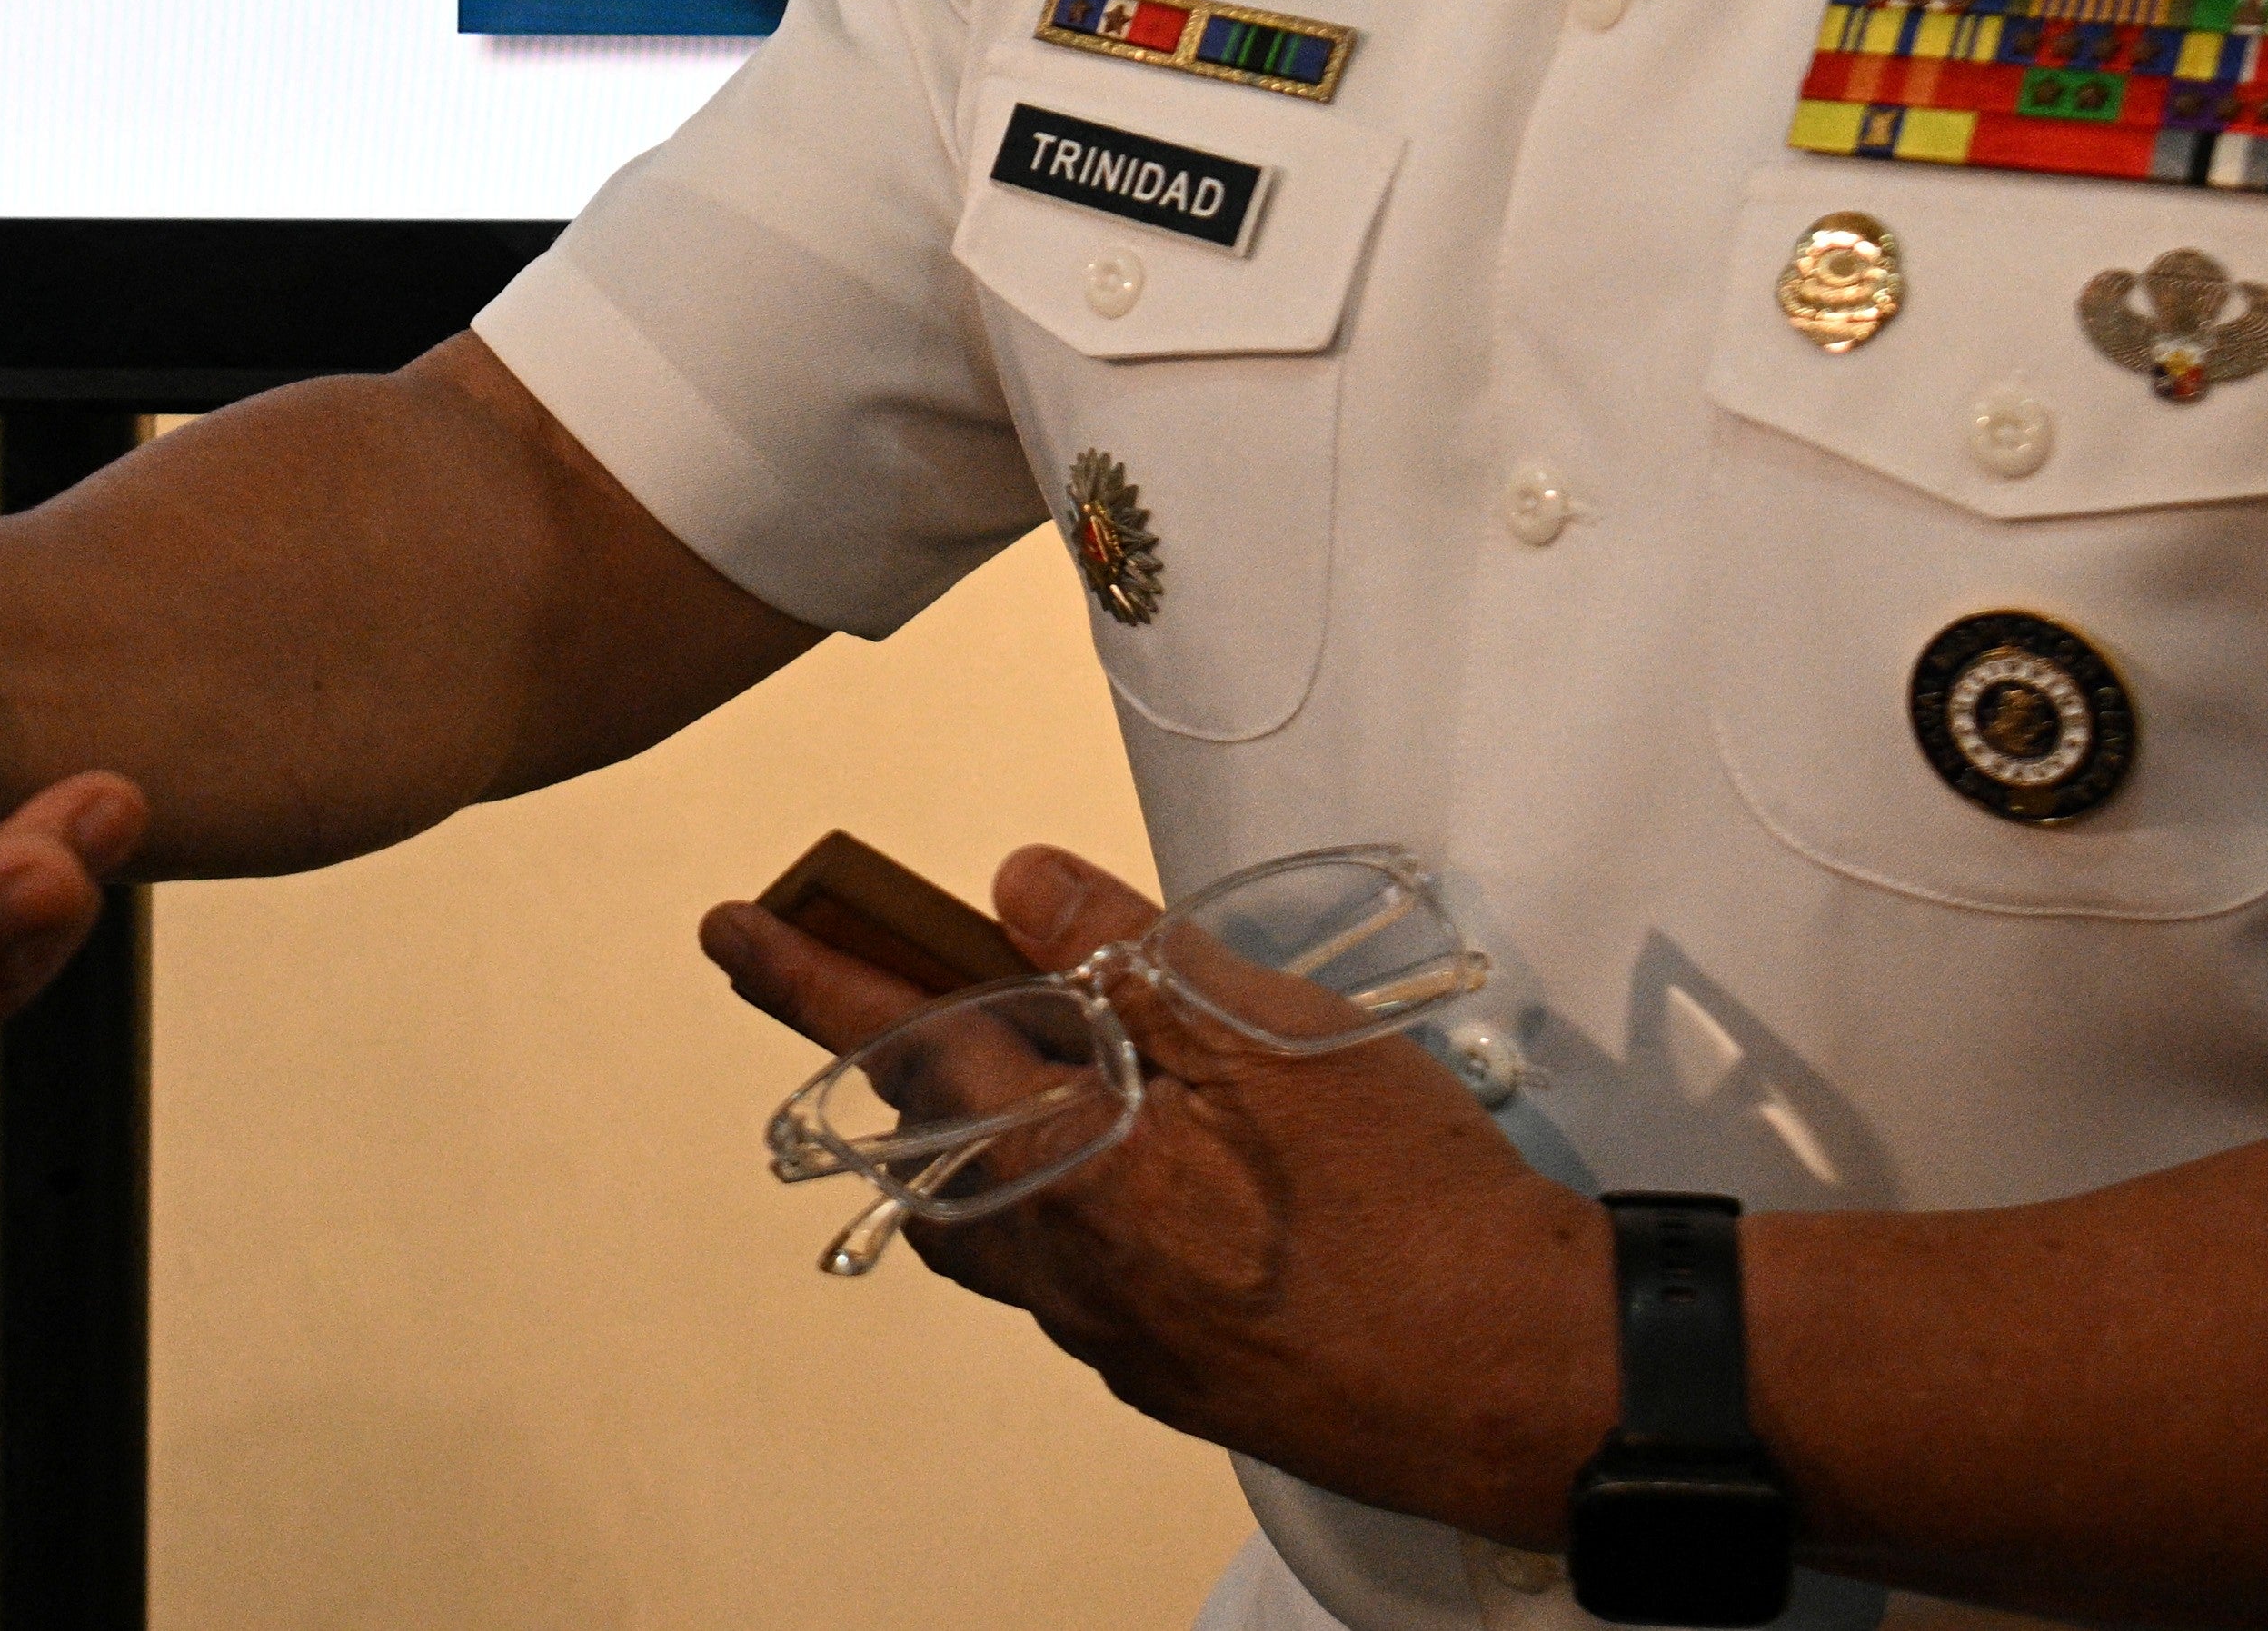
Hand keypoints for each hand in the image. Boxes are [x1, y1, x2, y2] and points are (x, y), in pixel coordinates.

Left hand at [705, 846, 1613, 1539]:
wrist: (1533, 1383)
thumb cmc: (1420, 1215)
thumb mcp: (1277, 1034)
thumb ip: (1129, 951)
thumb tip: (1020, 885)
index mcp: (1067, 1165)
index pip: (895, 1043)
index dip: (805, 978)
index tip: (734, 930)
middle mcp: (1065, 1264)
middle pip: (924, 1143)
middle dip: (888, 1051)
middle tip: (867, 973)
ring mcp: (1116, 1333)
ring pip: (991, 1218)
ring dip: (972, 1133)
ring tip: (996, 1057)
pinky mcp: (1175, 1372)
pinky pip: (1069, 1272)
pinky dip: (1059, 1197)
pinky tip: (1124, 1157)